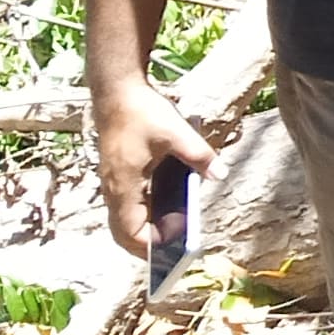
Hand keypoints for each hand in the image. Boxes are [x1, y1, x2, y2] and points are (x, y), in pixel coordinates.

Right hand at [92, 78, 212, 256]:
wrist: (116, 89)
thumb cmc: (142, 112)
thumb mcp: (176, 132)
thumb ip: (198, 155)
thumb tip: (220, 174)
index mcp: (124, 186)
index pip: (130, 233)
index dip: (153, 243)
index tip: (178, 241)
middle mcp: (114, 189)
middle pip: (124, 232)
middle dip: (149, 242)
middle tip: (177, 245)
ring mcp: (113, 182)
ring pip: (124, 219)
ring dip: (146, 227)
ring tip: (176, 229)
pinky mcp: (118, 172)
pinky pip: (127, 203)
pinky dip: (144, 211)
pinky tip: (167, 205)